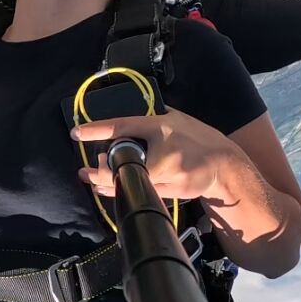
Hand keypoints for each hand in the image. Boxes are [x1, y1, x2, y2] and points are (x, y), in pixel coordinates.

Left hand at [71, 110, 247, 203]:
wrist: (223, 165)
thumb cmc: (197, 138)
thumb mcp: (176, 119)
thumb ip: (155, 115)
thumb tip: (133, 109)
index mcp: (161, 126)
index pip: (124, 126)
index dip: (98, 130)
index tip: (77, 133)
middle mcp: (164, 150)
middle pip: (123, 163)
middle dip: (101, 170)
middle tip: (86, 170)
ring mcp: (170, 172)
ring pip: (132, 181)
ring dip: (109, 183)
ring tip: (92, 179)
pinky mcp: (174, 190)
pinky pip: (143, 192)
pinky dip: (126, 190)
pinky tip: (110, 189)